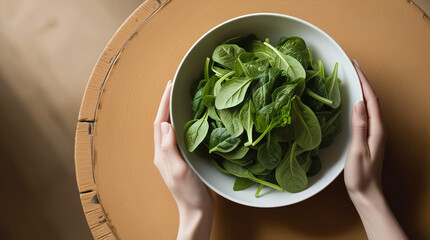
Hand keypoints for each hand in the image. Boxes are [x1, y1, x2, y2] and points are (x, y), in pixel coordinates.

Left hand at [153, 80, 213, 239]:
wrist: (196, 210)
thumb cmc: (189, 193)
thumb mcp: (180, 170)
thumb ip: (170, 148)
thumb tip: (165, 124)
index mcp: (161, 153)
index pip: (159, 123)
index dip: (163, 103)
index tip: (169, 86)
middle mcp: (164, 152)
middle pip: (162, 122)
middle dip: (166, 103)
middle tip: (173, 86)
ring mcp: (172, 155)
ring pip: (170, 128)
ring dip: (172, 111)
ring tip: (179, 96)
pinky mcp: (181, 158)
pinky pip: (179, 134)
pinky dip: (181, 122)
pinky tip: (189, 118)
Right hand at [344, 60, 385, 198]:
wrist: (366, 192)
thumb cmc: (361, 175)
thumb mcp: (358, 150)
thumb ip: (359, 126)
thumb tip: (359, 103)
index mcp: (377, 129)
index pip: (371, 99)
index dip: (364, 81)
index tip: (355, 66)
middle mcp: (378, 129)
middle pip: (372, 99)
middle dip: (364, 81)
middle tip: (353, 67)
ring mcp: (374, 133)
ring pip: (369, 106)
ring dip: (363, 90)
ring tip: (353, 79)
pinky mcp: (369, 137)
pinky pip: (365, 114)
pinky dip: (360, 103)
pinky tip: (353, 102)